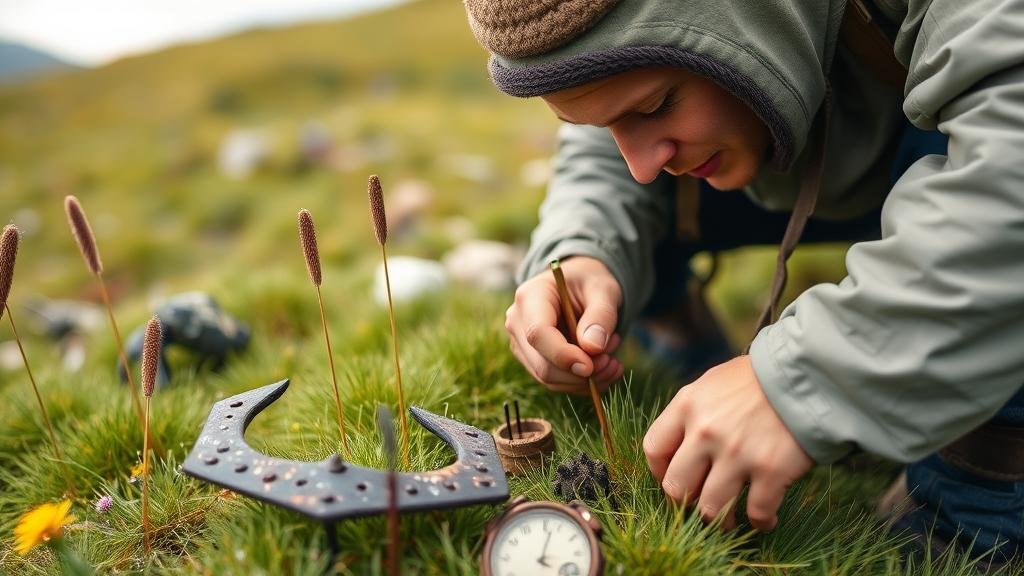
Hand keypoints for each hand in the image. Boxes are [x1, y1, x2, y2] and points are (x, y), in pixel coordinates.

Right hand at [505, 256, 623, 394]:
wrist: (580, 284)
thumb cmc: (590, 282)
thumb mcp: (603, 290)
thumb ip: (601, 315)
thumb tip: (593, 348)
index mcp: (530, 297)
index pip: (538, 334)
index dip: (563, 355)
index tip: (591, 366)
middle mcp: (518, 322)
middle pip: (542, 364)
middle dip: (580, 374)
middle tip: (612, 363)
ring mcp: (521, 344)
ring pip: (549, 378)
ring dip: (585, 380)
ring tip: (611, 360)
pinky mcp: (532, 359)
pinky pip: (555, 381)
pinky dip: (581, 381)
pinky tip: (602, 365)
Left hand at [643, 356, 812, 530]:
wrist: (808, 373)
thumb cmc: (758, 379)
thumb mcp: (712, 384)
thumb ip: (691, 414)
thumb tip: (680, 450)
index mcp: (687, 406)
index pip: (654, 449)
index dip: (659, 471)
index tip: (673, 478)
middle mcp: (706, 432)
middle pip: (676, 487)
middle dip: (685, 503)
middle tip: (699, 504)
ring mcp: (737, 453)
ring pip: (710, 509)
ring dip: (719, 521)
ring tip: (729, 521)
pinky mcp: (770, 471)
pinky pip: (756, 513)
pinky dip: (760, 523)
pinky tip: (764, 520)